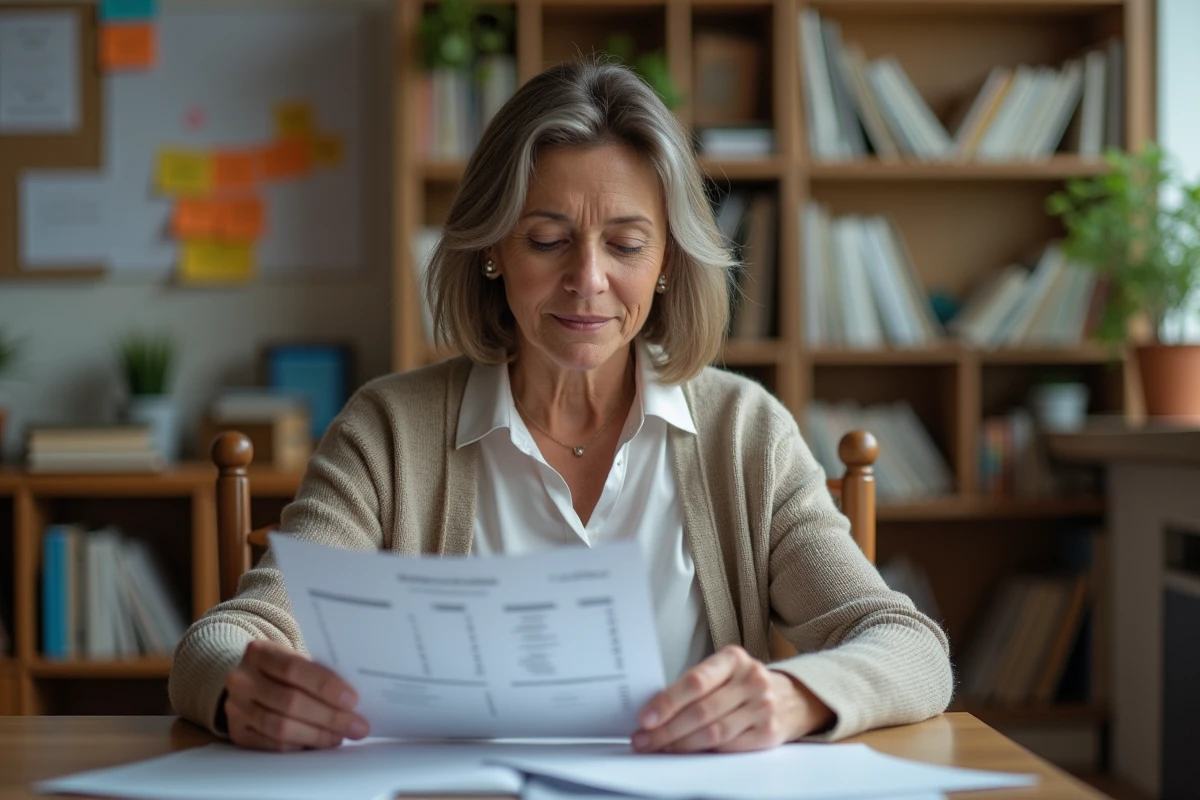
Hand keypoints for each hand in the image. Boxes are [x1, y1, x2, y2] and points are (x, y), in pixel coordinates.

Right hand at [224, 639, 369, 750]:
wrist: (248, 681)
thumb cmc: (283, 670)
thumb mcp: (294, 658)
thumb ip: (317, 672)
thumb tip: (351, 700)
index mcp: (259, 652)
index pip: (294, 668)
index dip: (325, 686)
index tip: (352, 700)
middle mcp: (242, 679)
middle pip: (289, 701)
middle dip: (329, 716)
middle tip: (356, 726)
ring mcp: (236, 708)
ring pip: (280, 727)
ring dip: (316, 735)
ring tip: (340, 736)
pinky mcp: (237, 732)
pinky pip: (272, 745)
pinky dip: (299, 746)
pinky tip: (318, 744)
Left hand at [632, 645, 833, 753]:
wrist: (793, 698)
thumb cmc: (745, 685)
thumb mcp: (724, 672)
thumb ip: (696, 686)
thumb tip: (655, 711)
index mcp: (733, 658)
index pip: (695, 681)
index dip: (668, 701)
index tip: (646, 718)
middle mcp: (751, 680)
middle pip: (701, 711)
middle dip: (667, 729)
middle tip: (644, 739)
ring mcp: (763, 707)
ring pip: (713, 733)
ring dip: (681, 744)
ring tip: (659, 748)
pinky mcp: (769, 733)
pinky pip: (728, 747)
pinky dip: (703, 753)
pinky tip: (687, 753)